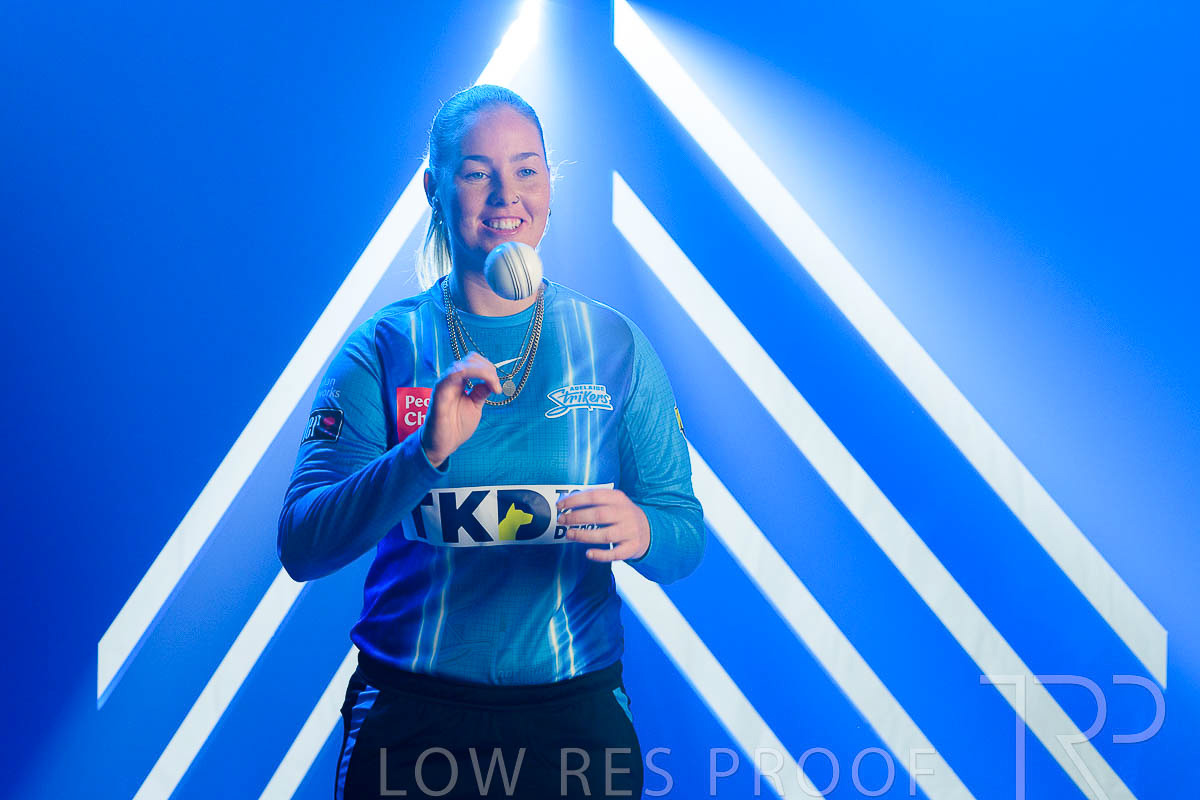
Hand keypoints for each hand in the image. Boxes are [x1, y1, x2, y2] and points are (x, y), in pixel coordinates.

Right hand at [420, 352, 500, 467]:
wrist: (443, 445)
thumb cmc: (456, 426)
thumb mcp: (475, 406)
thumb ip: (481, 392)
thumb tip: (493, 381)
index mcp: (460, 382)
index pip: (475, 363)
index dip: (489, 369)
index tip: (499, 387)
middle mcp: (451, 380)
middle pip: (470, 359)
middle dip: (488, 369)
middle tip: (496, 387)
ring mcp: (444, 386)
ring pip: (461, 366)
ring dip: (481, 372)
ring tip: (493, 387)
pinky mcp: (438, 395)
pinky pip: (447, 378)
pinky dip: (461, 373)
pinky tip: (473, 381)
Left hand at [556, 488, 650, 561]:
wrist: (649, 530)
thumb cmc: (622, 515)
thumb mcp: (614, 501)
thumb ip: (594, 501)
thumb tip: (566, 503)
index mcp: (619, 498)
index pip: (594, 496)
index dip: (574, 500)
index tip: (560, 506)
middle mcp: (626, 513)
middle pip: (598, 515)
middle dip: (576, 518)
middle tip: (562, 521)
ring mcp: (630, 531)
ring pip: (605, 535)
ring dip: (584, 536)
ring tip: (570, 535)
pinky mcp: (631, 547)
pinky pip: (614, 553)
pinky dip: (600, 555)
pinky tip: (588, 553)